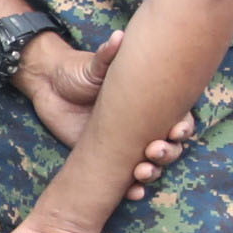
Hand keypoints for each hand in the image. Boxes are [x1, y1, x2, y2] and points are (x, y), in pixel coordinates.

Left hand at [17, 27, 192, 201]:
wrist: (50, 87)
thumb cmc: (79, 71)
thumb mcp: (96, 65)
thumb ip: (109, 55)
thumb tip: (119, 38)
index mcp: (151, 103)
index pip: (177, 118)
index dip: (182, 127)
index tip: (175, 130)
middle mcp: (143, 126)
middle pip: (169, 145)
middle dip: (167, 152)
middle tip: (153, 152)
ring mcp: (126, 145)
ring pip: (151, 165)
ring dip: (153, 173)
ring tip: (142, 173)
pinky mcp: (107, 159)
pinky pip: (126, 180)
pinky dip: (134, 189)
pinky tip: (134, 194)